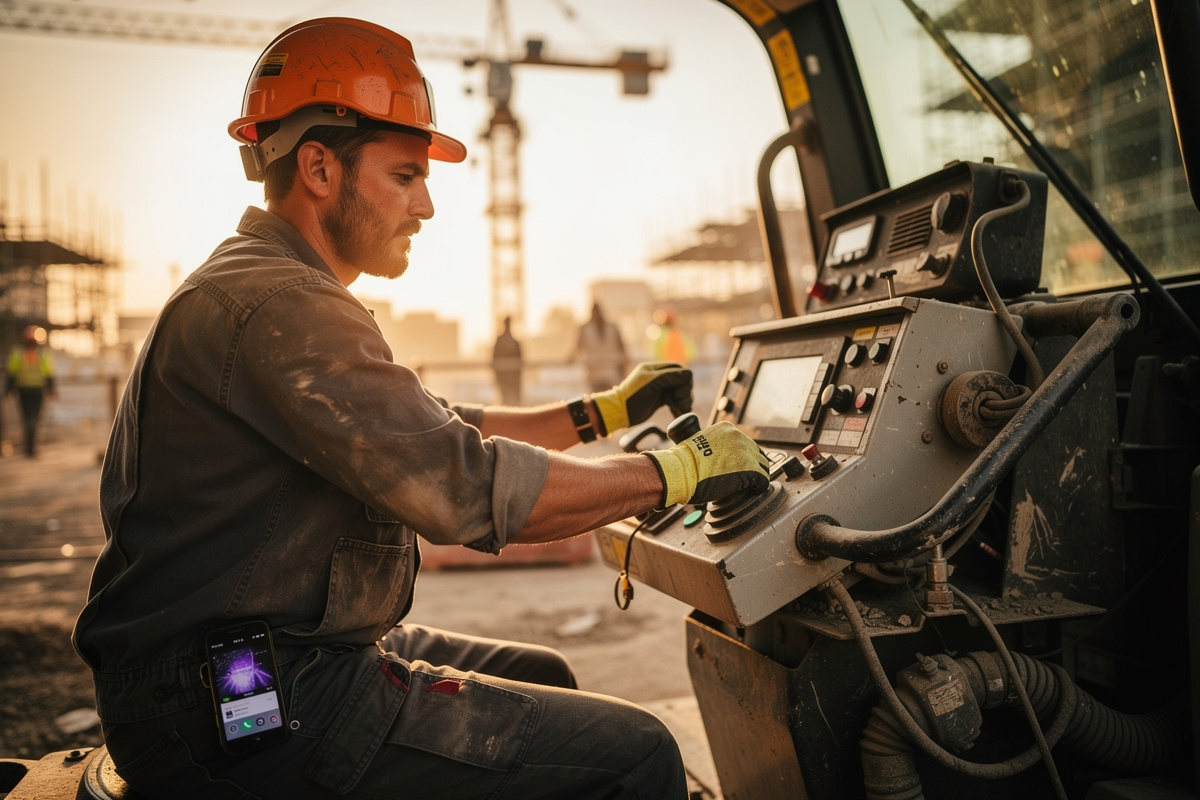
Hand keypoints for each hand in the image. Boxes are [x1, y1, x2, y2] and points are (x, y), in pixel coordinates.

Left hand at [592, 362, 691, 432]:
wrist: (620, 412)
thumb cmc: (633, 396)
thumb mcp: (652, 383)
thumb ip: (670, 377)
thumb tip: (689, 374)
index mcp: (655, 369)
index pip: (679, 369)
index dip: (683, 381)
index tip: (679, 394)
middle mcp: (659, 377)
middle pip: (681, 381)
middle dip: (684, 393)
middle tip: (681, 404)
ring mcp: (660, 389)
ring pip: (679, 392)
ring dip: (683, 401)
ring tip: (682, 411)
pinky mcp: (660, 400)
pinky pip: (674, 401)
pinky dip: (678, 407)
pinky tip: (679, 414)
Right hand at [644, 421, 768, 506]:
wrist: (681, 472)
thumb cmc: (684, 463)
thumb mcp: (701, 445)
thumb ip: (715, 447)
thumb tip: (721, 459)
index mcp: (727, 429)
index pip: (745, 442)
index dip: (743, 456)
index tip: (739, 466)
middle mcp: (738, 437)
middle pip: (756, 452)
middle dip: (752, 465)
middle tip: (746, 477)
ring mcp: (745, 453)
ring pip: (762, 465)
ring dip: (757, 475)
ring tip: (750, 485)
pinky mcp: (749, 470)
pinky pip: (763, 479)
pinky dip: (759, 486)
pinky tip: (753, 490)